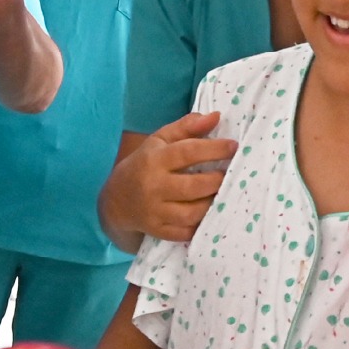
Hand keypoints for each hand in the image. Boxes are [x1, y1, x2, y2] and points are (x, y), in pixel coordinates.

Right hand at [104, 112, 236, 241]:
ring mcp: (155, 212)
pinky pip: (186, 231)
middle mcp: (153, 186)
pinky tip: (208, 212)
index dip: (215, 149)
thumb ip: (186, 127)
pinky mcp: (158, 231)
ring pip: (192, 212)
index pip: (188, 152)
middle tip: (230, 173)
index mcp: (155, 160)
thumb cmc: (144, 164)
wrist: (114, 200)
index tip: (233, 146)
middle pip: (194, 186)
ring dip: (212, 202)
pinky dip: (200, 223)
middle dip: (218, 180)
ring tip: (220, 192)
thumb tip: (215, 116)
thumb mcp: (159, 140)